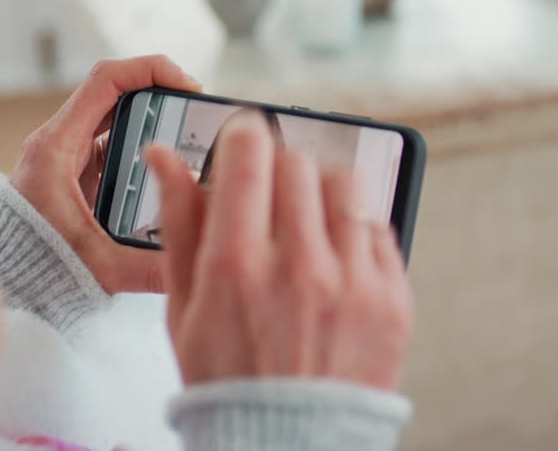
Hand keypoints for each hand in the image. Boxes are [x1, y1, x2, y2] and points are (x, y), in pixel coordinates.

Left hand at [11, 55, 200, 293]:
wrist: (9, 284)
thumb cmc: (39, 270)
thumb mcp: (99, 268)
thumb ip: (149, 267)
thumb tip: (197, 264)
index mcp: (56, 148)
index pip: (105, 81)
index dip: (150, 70)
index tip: (188, 86)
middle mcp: (58, 141)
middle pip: (114, 91)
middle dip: (160, 91)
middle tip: (198, 110)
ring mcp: (66, 153)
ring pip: (114, 114)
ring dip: (153, 116)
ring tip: (192, 132)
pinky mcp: (75, 169)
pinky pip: (112, 139)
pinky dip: (143, 140)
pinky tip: (169, 162)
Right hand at [146, 113, 412, 390]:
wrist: (289, 447)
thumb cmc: (228, 380)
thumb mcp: (183, 307)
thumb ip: (178, 223)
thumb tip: (164, 157)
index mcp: (237, 267)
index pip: (249, 154)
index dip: (242, 137)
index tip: (241, 143)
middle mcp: (299, 267)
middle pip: (298, 162)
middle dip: (277, 169)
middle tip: (267, 198)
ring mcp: (353, 283)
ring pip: (345, 185)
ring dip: (320, 195)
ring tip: (305, 230)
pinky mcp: (393, 300)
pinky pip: (380, 229)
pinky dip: (355, 234)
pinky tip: (333, 262)